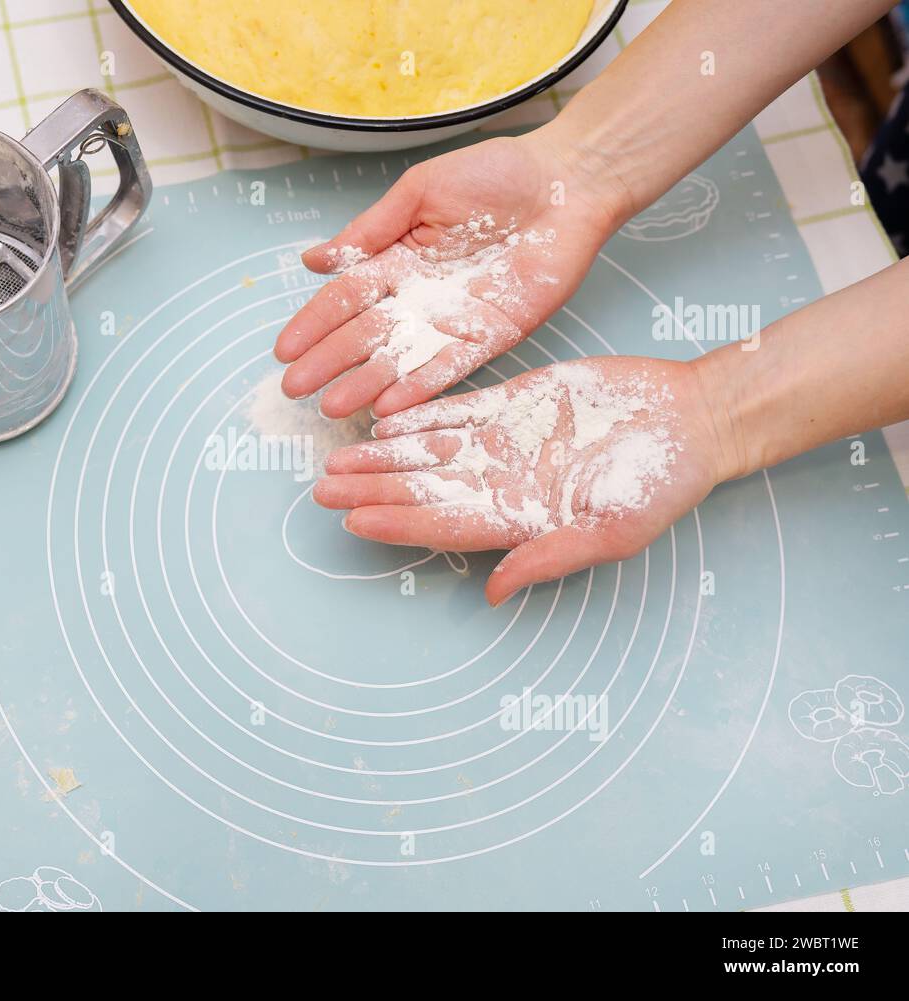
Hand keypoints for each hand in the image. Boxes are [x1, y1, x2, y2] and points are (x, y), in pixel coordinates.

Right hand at [274, 129, 624, 419]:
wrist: (567, 183)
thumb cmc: (497, 174)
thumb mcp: (421, 190)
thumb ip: (371, 229)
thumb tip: (312, 260)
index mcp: (396, 260)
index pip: (344, 299)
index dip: (313, 324)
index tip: (283, 351)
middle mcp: (419, 298)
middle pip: (364, 336)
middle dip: (329, 363)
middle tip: (295, 391)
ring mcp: (453, 321)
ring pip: (402, 360)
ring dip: (367, 384)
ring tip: (334, 407)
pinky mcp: (492, 336)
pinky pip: (452, 368)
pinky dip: (421, 387)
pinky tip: (389, 407)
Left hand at [312, 357, 725, 605]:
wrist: (691, 420)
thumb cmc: (662, 484)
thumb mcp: (612, 531)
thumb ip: (550, 557)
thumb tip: (492, 593)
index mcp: (520, 521)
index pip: (444, 524)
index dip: (396, 522)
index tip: (352, 519)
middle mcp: (503, 485)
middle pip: (423, 490)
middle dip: (372, 491)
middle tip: (320, 490)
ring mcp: (505, 444)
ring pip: (429, 451)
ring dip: (382, 456)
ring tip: (336, 457)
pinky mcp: (515, 405)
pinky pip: (457, 412)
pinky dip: (419, 415)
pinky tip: (381, 420)